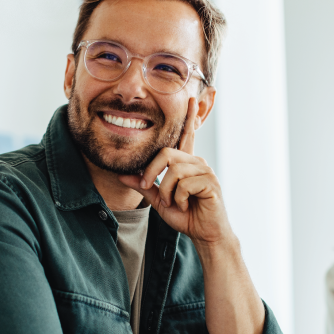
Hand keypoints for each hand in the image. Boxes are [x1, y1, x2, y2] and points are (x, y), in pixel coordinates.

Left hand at [117, 98, 231, 247]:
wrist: (205, 235)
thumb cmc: (186, 216)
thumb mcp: (160, 201)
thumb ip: (144, 186)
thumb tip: (122, 175)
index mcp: (186, 163)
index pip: (185, 136)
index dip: (188, 118)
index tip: (190, 99)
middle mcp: (197, 162)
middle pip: (167, 154)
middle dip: (152, 173)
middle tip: (150, 189)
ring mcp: (205, 171)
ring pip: (174, 171)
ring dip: (166, 192)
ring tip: (173, 204)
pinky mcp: (210, 182)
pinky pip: (184, 184)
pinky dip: (178, 199)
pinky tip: (186, 206)